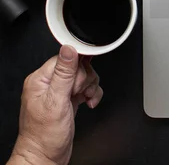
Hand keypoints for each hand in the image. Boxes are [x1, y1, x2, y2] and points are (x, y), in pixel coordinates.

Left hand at [8, 45, 103, 164]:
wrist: (46, 156)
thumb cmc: (44, 135)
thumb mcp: (56, 101)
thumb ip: (64, 73)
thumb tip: (68, 49)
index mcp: (40, 79)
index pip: (66, 58)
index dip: (78, 68)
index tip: (81, 81)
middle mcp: (49, 83)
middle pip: (78, 67)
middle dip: (85, 80)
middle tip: (77, 94)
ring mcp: (60, 91)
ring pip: (85, 77)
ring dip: (90, 88)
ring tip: (84, 99)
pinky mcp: (69, 99)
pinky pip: (87, 88)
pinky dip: (92, 95)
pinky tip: (88, 103)